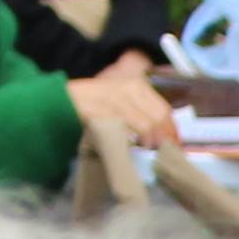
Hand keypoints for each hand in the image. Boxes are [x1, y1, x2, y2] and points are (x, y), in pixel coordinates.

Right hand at [67, 60, 183, 152]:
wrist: (63, 99)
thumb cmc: (96, 103)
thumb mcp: (122, 99)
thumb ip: (142, 110)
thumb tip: (165, 132)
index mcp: (136, 85)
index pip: (164, 109)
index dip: (172, 130)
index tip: (175, 145)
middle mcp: (128, 89)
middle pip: (159, 118)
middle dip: (164, 138)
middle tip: (162, 152)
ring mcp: (115, 100)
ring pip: (146, 125)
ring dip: (150, 142)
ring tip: (146, 150)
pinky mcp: (103, 112)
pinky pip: (125, 130)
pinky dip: (132, 141)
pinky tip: (131, 146)